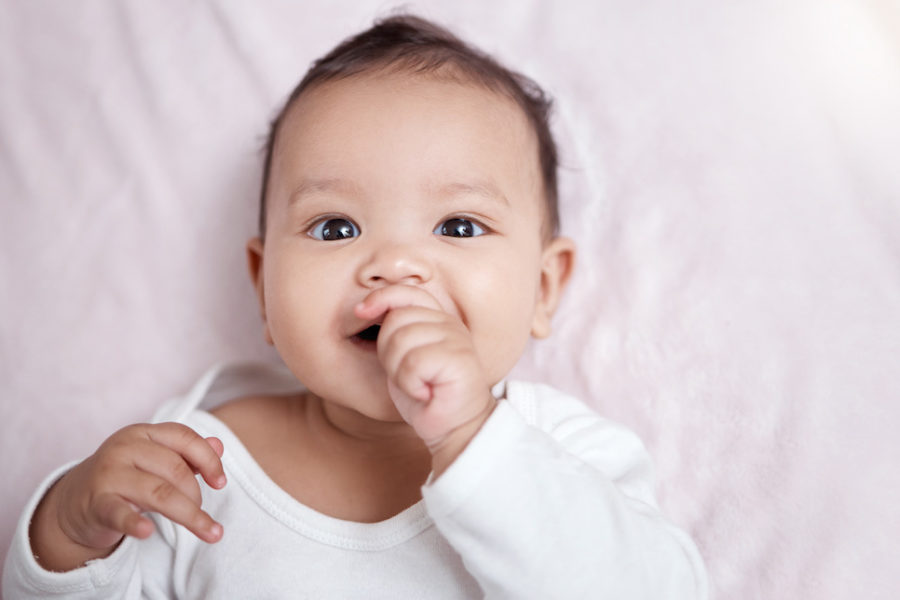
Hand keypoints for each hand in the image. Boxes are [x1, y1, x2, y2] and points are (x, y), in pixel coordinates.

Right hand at [30, 422, 225, 570]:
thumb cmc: (125, 478)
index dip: (208, 459)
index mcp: (142, 434)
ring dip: (189, 514)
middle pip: (175, 469)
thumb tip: (219, 445)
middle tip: (200, 511)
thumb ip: (187, 454)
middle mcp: (124, 449)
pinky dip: (134, 523)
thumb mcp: (154, 460)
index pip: (183, 437)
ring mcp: (108, 475)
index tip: (221, 483)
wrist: (75, 502)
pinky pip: (119, 513)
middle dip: (196, 494)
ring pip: (158, 492)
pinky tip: (147, 532)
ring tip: (208, 531)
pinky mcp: (96, 504)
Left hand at [355, 285, 495, 473]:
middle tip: (406, 375)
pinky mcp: (459, 359)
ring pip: (402, 339)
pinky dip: (410, 384)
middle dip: (388, 351)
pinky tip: (425, 392)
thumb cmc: (426, 394)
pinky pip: (414, 362)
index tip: (361, 312)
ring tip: (416, 384)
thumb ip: (392, 330)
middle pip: (397, 318)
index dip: (381, 298)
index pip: (406, 292)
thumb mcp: (401, 357)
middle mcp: (449, 324)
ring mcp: (457, 340)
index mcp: (437, 319)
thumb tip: (363, 307)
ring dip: (399, 371)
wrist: (453, 429)